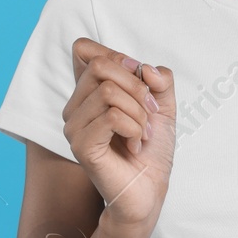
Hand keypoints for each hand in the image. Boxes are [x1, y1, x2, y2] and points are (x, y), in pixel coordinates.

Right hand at [64, 37, 175, 237]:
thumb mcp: (163, 105)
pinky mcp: (81, 145)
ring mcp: (74, 126)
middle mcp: (75, 106)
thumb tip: (146, 68)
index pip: (84, 49)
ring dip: (139, 112)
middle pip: (101, 66)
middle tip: (150, 111)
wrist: (150, 188)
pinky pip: (111, 117)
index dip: (118, 56)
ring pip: (108, 92)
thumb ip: (160, 80)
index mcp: (89, 92)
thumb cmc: (151, 148)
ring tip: (144, 132)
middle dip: (137, 86)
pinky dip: (134, 128)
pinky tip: (136, 144)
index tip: (141, 80)